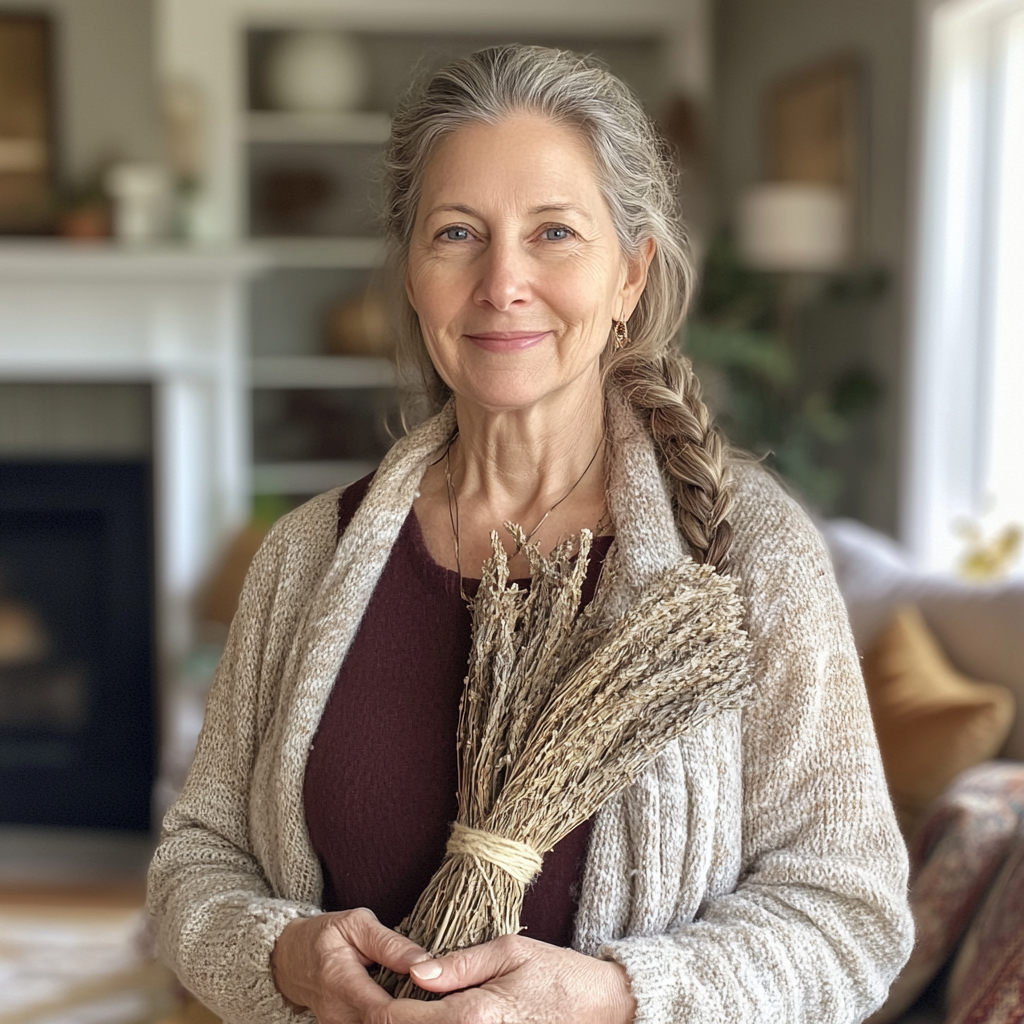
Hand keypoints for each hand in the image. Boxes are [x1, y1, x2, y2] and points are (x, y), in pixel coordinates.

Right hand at [270, 907, 431, 1022]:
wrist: (290, 960)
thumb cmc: (323, 936)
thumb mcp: (355, 924)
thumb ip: (389, 943)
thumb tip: (422, 961)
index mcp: (342, 984)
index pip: (384, 1012)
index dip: (417, 1013)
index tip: (446, 1003)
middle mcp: (341, 1017)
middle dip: (423, 1021)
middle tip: (455, 1010)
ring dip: (414, 1021)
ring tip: (444, 1012)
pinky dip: (403, 1021)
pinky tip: (422, 1013)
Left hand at [390, 934, 636, 1023]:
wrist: (599, 1008)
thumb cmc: (555, 974)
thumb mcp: (507, 952)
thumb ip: (457, 964)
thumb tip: (415, 971)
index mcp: (471, 1015)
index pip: (401, 1018)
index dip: (375, 1006)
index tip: (364, 989)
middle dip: (385, 1021)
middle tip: (371, 1004)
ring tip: (397, 1012)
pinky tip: (430, 1018)